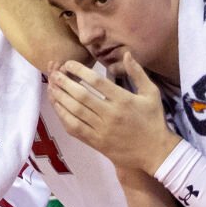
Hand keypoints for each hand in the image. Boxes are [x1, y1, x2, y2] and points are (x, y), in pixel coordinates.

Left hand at [46, 56, 177, 173]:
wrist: (155, 152)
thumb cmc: (153, 120)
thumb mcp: (151, 93)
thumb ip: (138, 73)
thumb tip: (126, 54)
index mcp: (123, 100)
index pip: (96, 81)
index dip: (79, 70)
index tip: (68, 64)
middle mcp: (110, 114)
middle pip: (81, 96)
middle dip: (64, 83)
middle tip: (54, 73)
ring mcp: (102, 130)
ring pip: (75, 112)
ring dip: (60, 98)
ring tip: (51, 86)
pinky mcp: (96, 142)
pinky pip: (75, 128)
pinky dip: (63, 116)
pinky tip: (57, 106)